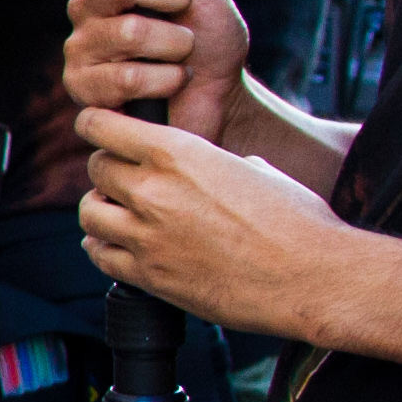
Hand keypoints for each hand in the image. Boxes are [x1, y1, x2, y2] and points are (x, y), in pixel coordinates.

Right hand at [66, 0, 247, 139]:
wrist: (217, 101)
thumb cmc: (208, 42)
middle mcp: (86, 9)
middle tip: (186, 17)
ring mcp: (80, 51)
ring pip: (131, 30)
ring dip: (177, 46)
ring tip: (181, 57)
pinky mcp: (84, 92)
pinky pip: (128, 76)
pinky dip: (168, 80)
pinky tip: (170, 84)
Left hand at [77, 104, 350, 333]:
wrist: (312, 276)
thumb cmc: (297, 220)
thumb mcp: (254, 168)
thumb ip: (211, 163)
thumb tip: (203, 167)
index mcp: (178, 152)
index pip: (103, 126)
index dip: (96, 124)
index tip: (96, 127)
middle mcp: (153, 190)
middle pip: (97, 169)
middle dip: (110, 170)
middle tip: (126, 178)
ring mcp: (145, 236)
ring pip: (90, 213)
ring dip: (102, 209)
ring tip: (121, 213)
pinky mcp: (147, 275)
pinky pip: (100, 255)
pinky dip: (103, 247)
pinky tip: (119, 244)